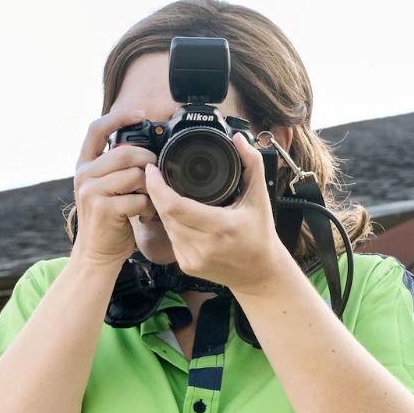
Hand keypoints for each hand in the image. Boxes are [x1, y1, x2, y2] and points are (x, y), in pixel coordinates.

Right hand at [70, 109, 157, 266]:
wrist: (97, 254)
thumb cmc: (109, 220)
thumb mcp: (107, 188)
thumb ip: (117, 167)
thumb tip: (146, 148)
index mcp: (84, 165)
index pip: (97, 129)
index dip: (119, 117)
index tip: (140, 114)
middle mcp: (84, 175)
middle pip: (126, 152)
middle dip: (149, 162)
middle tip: (155, 176)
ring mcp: (91, 191)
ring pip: (136, 175)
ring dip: (150, 188)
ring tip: (148, 201)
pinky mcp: (104, 209)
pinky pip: (139, 198)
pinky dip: (149, 207)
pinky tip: (144, 215)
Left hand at [144, 132, 296, 293]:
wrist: (260, 273)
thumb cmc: (260, 234)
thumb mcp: (260, 197)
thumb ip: (252, 164)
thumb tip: (238, 139)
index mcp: (221, 227)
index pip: (175, 206)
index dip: (157, 187)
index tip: (152, 169)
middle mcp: (204, 246)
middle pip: (165, 214)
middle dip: (156, 193)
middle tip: (154, 175)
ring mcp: (193, 259)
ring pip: (165, 226)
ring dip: (162, 207)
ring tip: (164, 191)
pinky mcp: (187, 266)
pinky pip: (171, 238)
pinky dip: (171, 223)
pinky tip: (177, 214)